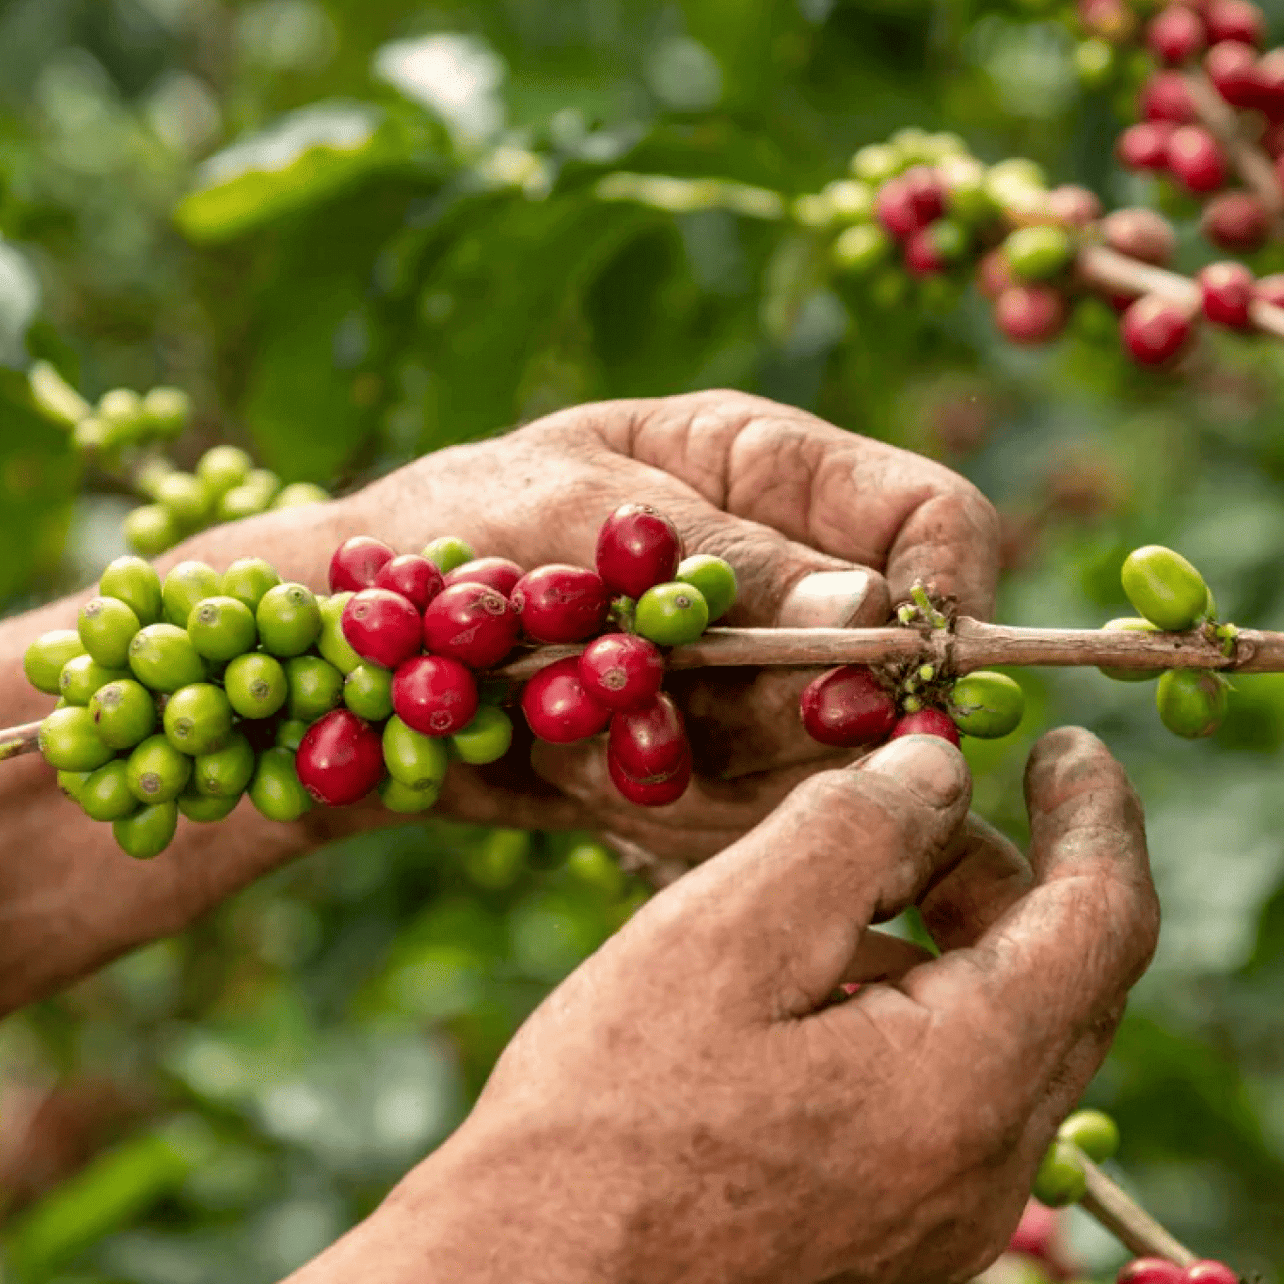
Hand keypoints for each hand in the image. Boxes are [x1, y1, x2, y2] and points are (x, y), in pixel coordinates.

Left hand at [0, 389, 995, 1028]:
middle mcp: (776, 576)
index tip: (912, 676)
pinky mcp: (702, 764)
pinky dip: (670, 811)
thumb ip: (731, 568)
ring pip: (821, 753)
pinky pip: (746, 815)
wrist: (337, 663)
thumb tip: (880, 617)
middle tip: (692, 721)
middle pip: (890, 658)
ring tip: (580, 726)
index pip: (932, 518)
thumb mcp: (579, 515)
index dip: (947, 594)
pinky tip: (577, 774)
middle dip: (808, 709)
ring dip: (715, 764)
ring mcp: (742, 680)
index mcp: (765, 467)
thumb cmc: (443, 540)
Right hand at [165, 727, 1156, 1283]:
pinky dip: (913, 1012)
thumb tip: (937, 769)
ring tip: (832, 893)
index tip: (1065, 743)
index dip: (1098, 816)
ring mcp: (942, 1226)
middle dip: (1000, 872)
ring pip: (1002, 1039)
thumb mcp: (727, 931)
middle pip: (1058, 980)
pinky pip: (949, 1099)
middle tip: (909, 807)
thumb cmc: (605, 1119)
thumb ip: (855, 826)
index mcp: (968, 1087)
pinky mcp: (889, 1246)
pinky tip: (808, 990)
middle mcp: (986, 1174)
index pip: (1103, 921)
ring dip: (948, 941)